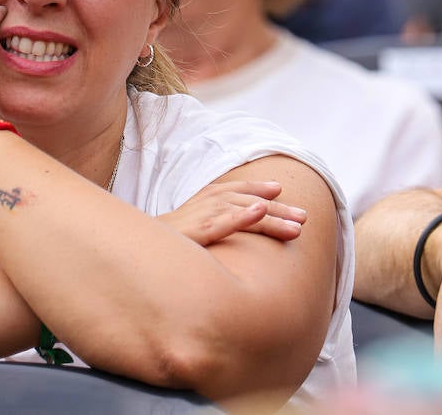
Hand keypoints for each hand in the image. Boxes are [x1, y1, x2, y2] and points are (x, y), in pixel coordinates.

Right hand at [159, 180, 306, 244]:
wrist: (137, 251)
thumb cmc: (167, 242)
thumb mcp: (191, 227)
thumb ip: (213, 222)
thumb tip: (238, 227)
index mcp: (205, 199)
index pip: (236, 190)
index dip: (258, 189)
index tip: (279, 191)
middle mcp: (206, 203)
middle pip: (248, 201)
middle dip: (278, 210)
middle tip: (304, 217)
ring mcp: (202, 217)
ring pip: (243, 212)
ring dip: (271, 216)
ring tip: (297, 224)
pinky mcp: (196, 232)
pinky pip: (221, 223)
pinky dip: (240, 216)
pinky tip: (258, 213)